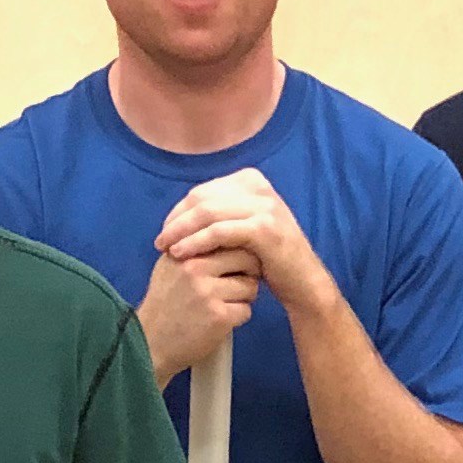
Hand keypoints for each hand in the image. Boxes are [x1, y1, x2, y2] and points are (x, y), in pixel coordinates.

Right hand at [138, 240, 259, 378]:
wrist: (149, 343)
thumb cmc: (164, 305)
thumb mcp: (170, 266)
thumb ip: (194, 247)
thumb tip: (228, 232)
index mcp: (185, 251)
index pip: (229, 237)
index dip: (238, 252)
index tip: (234, 265)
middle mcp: (195, 268)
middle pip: (247, 259)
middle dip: (248, 273)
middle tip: (236, 286)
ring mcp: (208, 292)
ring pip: (250, 286)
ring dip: (244, 298)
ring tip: (224, 305)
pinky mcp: (218, 317)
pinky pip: (246, 310)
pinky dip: (238, 318)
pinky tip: (220, 322)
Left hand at [159, 170, 327, 316]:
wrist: (302, 281)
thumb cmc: (268, 258)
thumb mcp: (243, 226)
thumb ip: (220, 213)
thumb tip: (180, 212)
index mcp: (250, 180)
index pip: (202, 191)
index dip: (178, 211)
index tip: (165, 231)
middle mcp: (258, 186)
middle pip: (201, 198)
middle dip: (176, 220)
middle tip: (160, 242)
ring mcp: (263, 205)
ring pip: (207, 213)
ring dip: (181, 231)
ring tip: (165, 249)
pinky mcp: (263, 228)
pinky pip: (218, 231)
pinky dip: (195, 242)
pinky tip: (181, 254)